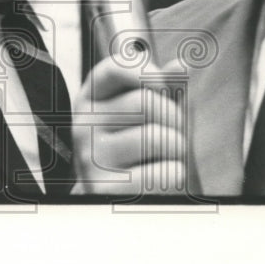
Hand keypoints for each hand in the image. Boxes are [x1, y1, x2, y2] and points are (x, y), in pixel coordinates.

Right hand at [71, 55, 186, 194]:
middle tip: (171, 134)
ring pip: (157, 137)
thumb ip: (163, 87)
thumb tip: (181, 65)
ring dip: (176, 149)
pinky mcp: (107, 189)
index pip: (118, 66)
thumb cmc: (136, 150)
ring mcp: (90, 158)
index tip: (161, 90)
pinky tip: (158, 178)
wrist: (115, 198)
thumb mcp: (146, 113)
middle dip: (174, 119)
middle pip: (147, 102)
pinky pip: (161, 172)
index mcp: (90, 99)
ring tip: (165, 157)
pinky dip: (172, 175)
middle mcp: (83, 125)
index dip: (150, 74)